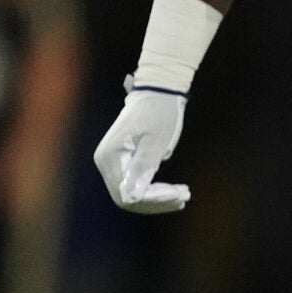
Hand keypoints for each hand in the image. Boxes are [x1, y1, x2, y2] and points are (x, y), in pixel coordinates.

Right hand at [93, 83, 190, 213]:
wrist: (158, 91)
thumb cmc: (159, 113)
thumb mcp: (156, 143)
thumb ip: (142, 169)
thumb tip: (131, 197)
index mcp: (110, 157)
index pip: (127, 194)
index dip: (153, 200)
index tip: (178, 194)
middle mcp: (106, 162)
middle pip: (128, 197)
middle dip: (158, 201)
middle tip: (185, 196)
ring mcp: (113, 162)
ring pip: (132, 193)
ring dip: (158, 198)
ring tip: (184, 195)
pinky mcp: (122, 161)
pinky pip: (135, 183)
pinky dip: (155, 190)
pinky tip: (175, 191)